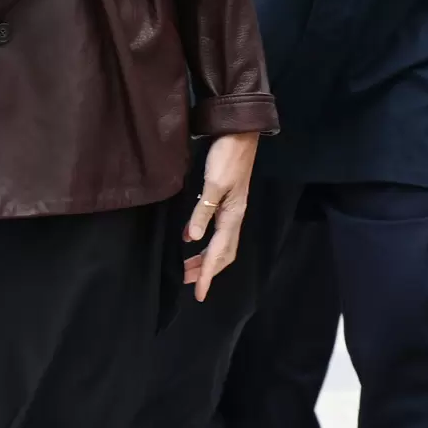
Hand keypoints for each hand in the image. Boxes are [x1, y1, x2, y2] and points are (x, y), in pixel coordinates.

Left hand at [183, 132, 258, 298]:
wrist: (240, 134)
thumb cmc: (227, 157)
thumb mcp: (213, 184)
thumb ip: (202, 211)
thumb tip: (192, 239)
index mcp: (232, 215)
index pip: (218, 252)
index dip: (207, 274)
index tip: (198, 293)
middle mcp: (234, 216)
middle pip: (223, 253)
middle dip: (207, 270)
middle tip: (189, 284)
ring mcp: (231, 209)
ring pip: (220, 243)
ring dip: (205, 258)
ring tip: (188, 268)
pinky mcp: (225, 201)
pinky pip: (217, 231)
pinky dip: (205, 242)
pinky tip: (190, 239)